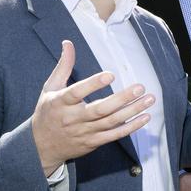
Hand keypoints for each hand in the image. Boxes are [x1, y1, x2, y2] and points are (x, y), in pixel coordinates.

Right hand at [31, 40, 154, 175]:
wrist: (41, 147)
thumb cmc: (48, 113)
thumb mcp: (50, 89)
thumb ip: (63, 66)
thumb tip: (68, 43)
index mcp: (60, 103)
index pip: (76, 93)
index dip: (93, 85)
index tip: (111, 75)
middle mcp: (73, 118)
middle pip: (99, 110)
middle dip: (121, 99)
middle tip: (140, 87)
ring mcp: (85, 132)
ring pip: (111, 122)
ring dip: (132, 111)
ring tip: (149, 99)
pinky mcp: (93, 142)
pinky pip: (114, 135)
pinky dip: (131, 127)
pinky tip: (145, 117)